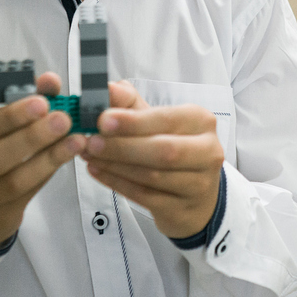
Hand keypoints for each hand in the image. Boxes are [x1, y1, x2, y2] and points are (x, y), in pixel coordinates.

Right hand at [0, 72, 85, 247]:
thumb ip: (17, 101)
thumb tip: (50, 81)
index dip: (8, 117)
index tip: (41, 103)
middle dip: (31, 137)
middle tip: (62, 119)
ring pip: (13, 180)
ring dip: (48, 157)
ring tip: (75, 139)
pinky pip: (26, 195)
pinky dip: (48, 173)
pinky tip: (67, 156)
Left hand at [83, 81, 224, 239]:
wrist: (196, 195)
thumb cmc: (173, 147)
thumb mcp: (155, 121)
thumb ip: (130, 102)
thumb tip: (107, 88)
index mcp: (201, 121)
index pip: (166, 119)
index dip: (133, 121)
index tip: (102, 120)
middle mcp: (207, 151)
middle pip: (163, 151)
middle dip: (122, 146)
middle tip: (91, 142)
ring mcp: (199, 183)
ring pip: (152, 176)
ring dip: (114, 165)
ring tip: (89, 156)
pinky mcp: (183, 208)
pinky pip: (145, 196)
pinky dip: (117, 183)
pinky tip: (98, 171)